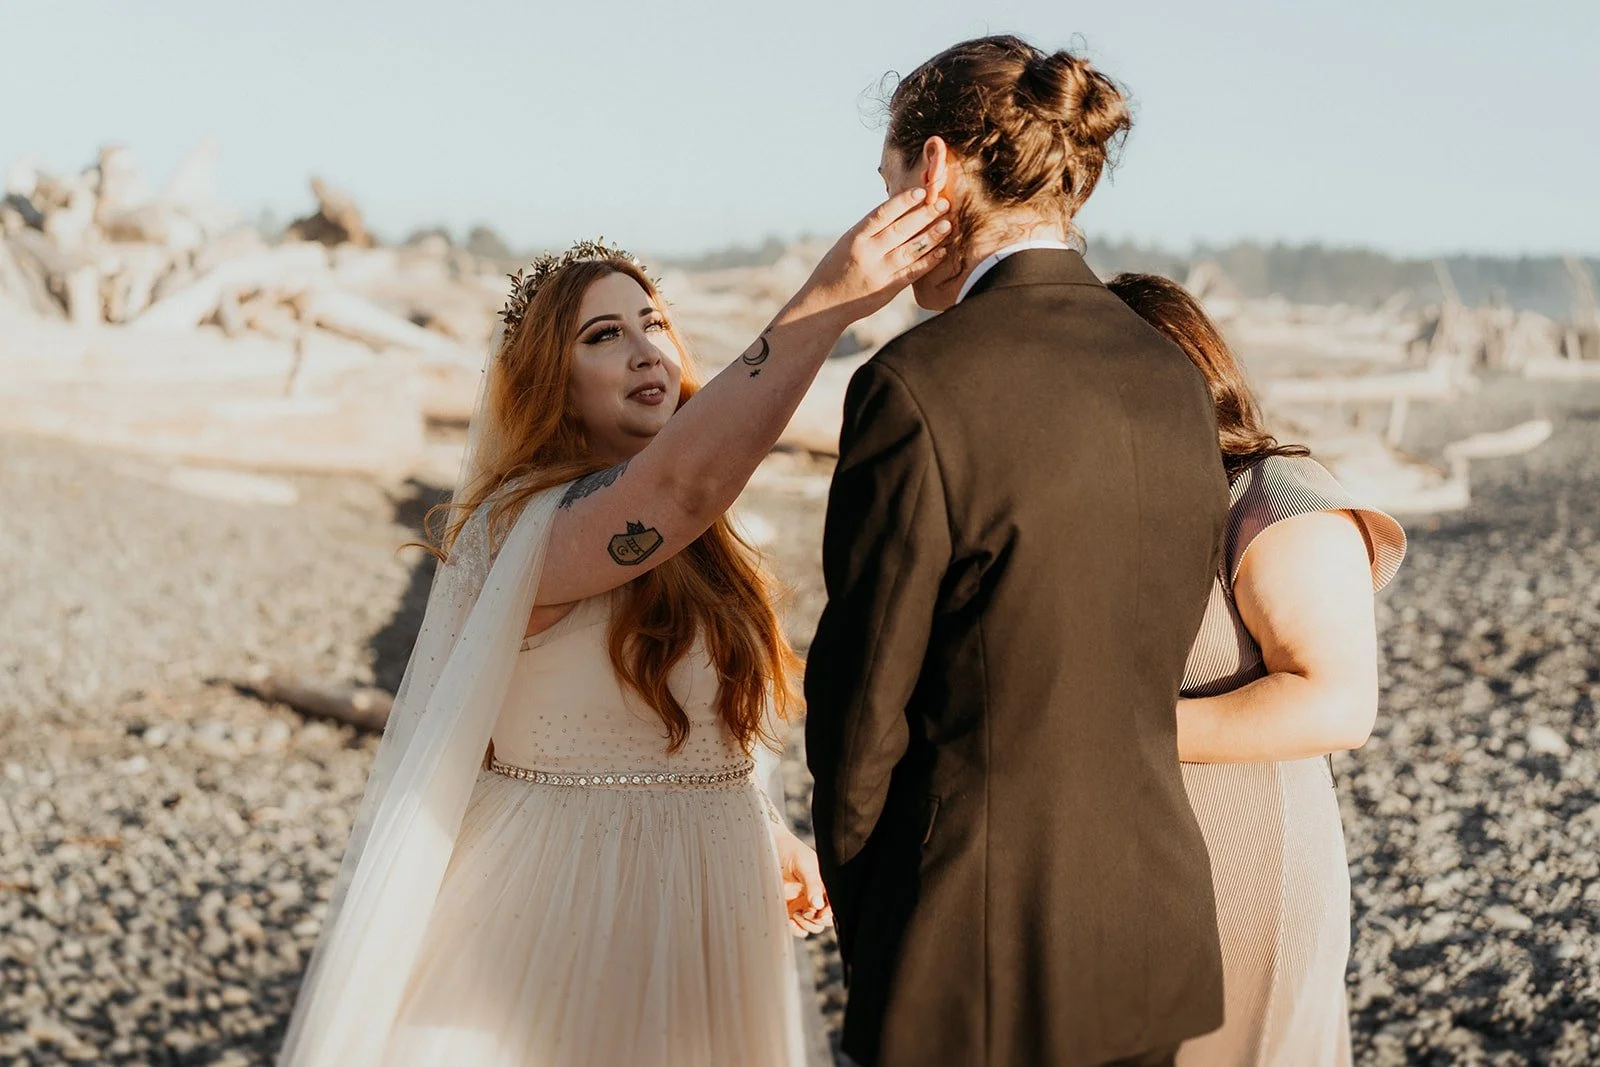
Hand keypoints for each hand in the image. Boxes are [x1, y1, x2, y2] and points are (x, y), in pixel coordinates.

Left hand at [774, 827, 832, 935]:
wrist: (768, 850)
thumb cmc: (790, 853)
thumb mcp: (804, 865)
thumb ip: (812, 884)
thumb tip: (819, 905)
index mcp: (823, 886)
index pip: (833, 906)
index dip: (829, 913)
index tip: (820, 913)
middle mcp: (815, 898)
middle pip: (825, 920)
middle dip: (818, 920)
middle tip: (806, 912)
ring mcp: (802, 906)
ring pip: (812, 926)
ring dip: (807, 925)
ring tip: (796, 913)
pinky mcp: (789, 911)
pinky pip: (797, 928)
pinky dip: (795, 929)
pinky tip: (789, 920)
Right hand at [787, 188, 951, 331]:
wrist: (823, 305)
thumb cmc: (836, 269)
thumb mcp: (846, 244)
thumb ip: (869, 230)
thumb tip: (898, 208)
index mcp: (855, 238)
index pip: (882, 214)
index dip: (903, 201)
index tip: (921, 191)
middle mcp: (866, 253)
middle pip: (900, 230)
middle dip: (924, 215)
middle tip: (943, 203)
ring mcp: (878, 272)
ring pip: (910, 250)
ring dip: (931, 237)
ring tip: (947, 225)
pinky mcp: (886, 290)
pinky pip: (912, 273)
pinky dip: (928, 262)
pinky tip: (942, 252)